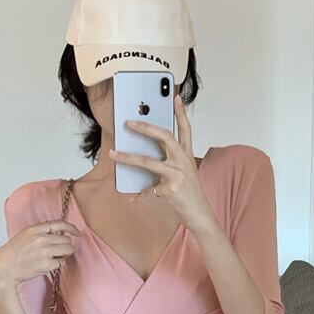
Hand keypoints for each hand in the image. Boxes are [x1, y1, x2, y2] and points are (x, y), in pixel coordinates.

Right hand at [0, 217, 79, 292]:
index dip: (71, 228)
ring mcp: (44, 252)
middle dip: (65, 246)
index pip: (60, 224)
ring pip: (68, 250)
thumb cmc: (14, 253)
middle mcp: (41, 239)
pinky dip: (56, 264)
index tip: (76, 232)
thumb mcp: (25, 235)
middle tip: (57, 251)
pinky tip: (46, 265)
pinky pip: (61, 263)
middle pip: (67, 240)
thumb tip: (59, 233)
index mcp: (35, 229)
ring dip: (63, 255)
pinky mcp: (46, 264)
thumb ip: (41, 231)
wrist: (4, 268)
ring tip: (52, 258)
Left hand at [109, 95, 217, 235]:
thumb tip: (142, 158)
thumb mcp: (182, 175)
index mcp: (187, 155)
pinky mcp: (171, 189)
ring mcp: (178, 175)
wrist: (201, 216)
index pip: (185, 129)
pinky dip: (139, 195)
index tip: (174, 97)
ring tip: (113, 154)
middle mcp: (183, 161)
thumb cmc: (190, 194)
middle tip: (128, 123)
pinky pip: (147, 189)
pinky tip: (133, 198)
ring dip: (127, 157)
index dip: (180, 112)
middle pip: (164, 137)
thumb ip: (167, 164)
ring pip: (148, 161)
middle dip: (145, 127)